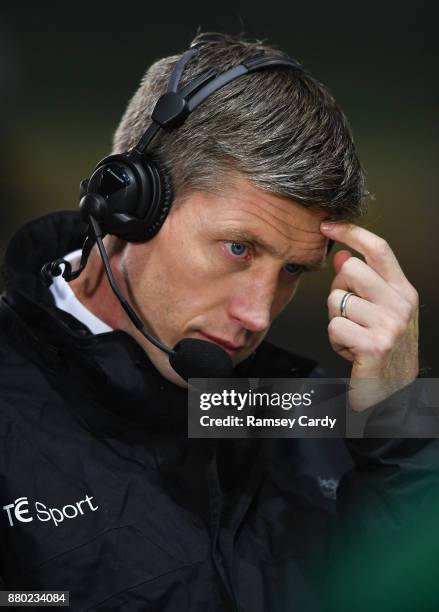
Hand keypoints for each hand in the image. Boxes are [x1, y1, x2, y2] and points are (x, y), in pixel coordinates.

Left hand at [320, 222, 418, 410]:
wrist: (391, 393)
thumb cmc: (382, 350)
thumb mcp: (378, 312)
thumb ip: (362, 283)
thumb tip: (342, 255)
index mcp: (404, 292)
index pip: (379, 249)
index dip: (352, 232)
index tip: (328, 226)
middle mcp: (402, 304)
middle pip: (350, 269)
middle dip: (338, 291)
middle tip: (348, 314)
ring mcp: (390, 324)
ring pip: (336, 300)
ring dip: (335, 321)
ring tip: (352, 336)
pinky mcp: (375, 344)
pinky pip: (334, 326)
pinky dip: (335, 341)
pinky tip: (351, 350)